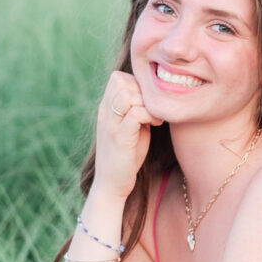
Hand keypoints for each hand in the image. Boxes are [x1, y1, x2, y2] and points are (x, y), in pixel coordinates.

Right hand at [93, 72, 163, 198]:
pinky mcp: (120, 138)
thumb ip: (137, 110)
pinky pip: (136, 114)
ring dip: (147, 102)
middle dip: (143, 90)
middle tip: (153, 108)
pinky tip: (156, 125)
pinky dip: (150, 115)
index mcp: (106, 109)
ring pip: (127, 94)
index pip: (117, 77)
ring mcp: (110, 125)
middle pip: (121, 80)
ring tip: (156, 117)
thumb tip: (157, 96)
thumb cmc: (126, 156)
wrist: (112, 184)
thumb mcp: (131, 127)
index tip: (149, 100)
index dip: (136, 83)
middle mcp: (105, 113)